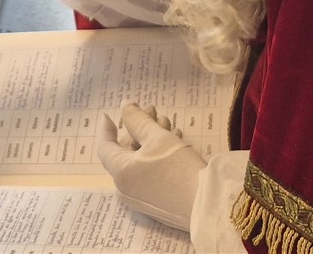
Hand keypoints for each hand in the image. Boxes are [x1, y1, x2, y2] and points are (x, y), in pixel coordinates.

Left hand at [97, 103, 206, 231]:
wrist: (207, 206)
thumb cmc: (180, 169)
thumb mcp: (159, 138)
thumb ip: (138, 120)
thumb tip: (124, 106)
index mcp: (121, 172)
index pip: (105, 147)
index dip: (106, 129)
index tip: (108, 115)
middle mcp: (126, 188)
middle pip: (126, 152)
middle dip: (139, 129)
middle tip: (153, 111)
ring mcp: (141, 198)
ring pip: (140, 162)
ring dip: (151, 140)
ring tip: (168, 123)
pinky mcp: (157, 203)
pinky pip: (150, 174)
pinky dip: (157, 157)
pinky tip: (175, 141)